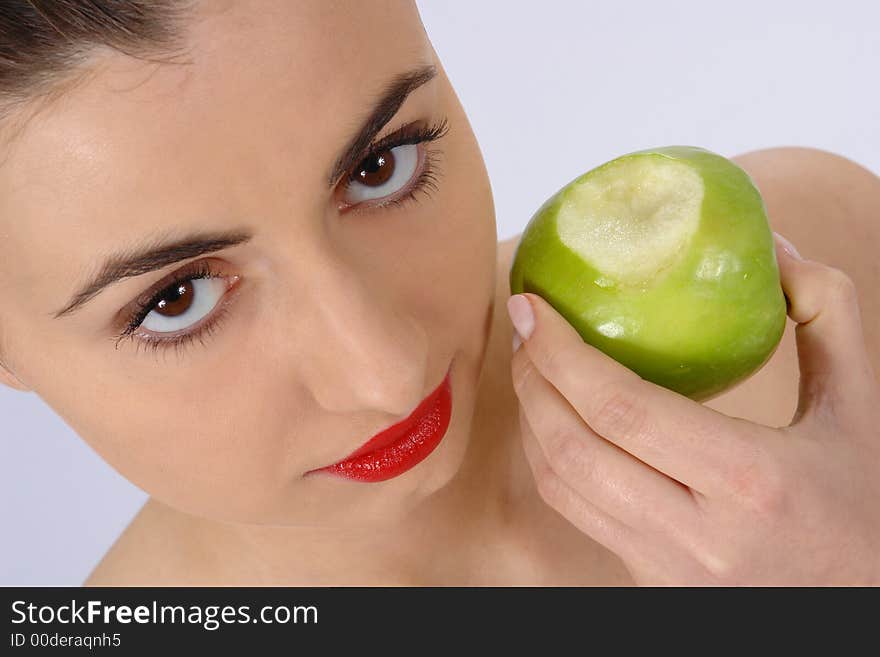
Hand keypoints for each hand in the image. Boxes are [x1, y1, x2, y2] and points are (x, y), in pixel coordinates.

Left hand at [508, 233, 879, 584]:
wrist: (862, 602)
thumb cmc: (860, 502)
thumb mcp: (861, 404)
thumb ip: (828, 313)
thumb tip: (776, 246)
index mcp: (750, 479)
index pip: (620, 407)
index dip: (559, 352)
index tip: (532, 305)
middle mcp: (696, 531)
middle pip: (573, 447)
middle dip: (532, 377)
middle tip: (525, 327)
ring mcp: (665, 566)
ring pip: (560, 485)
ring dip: (531, 417)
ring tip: (531, 365)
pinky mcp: (648, 580)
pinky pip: (574, 512)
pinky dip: (548, 458)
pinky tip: (553, 419)